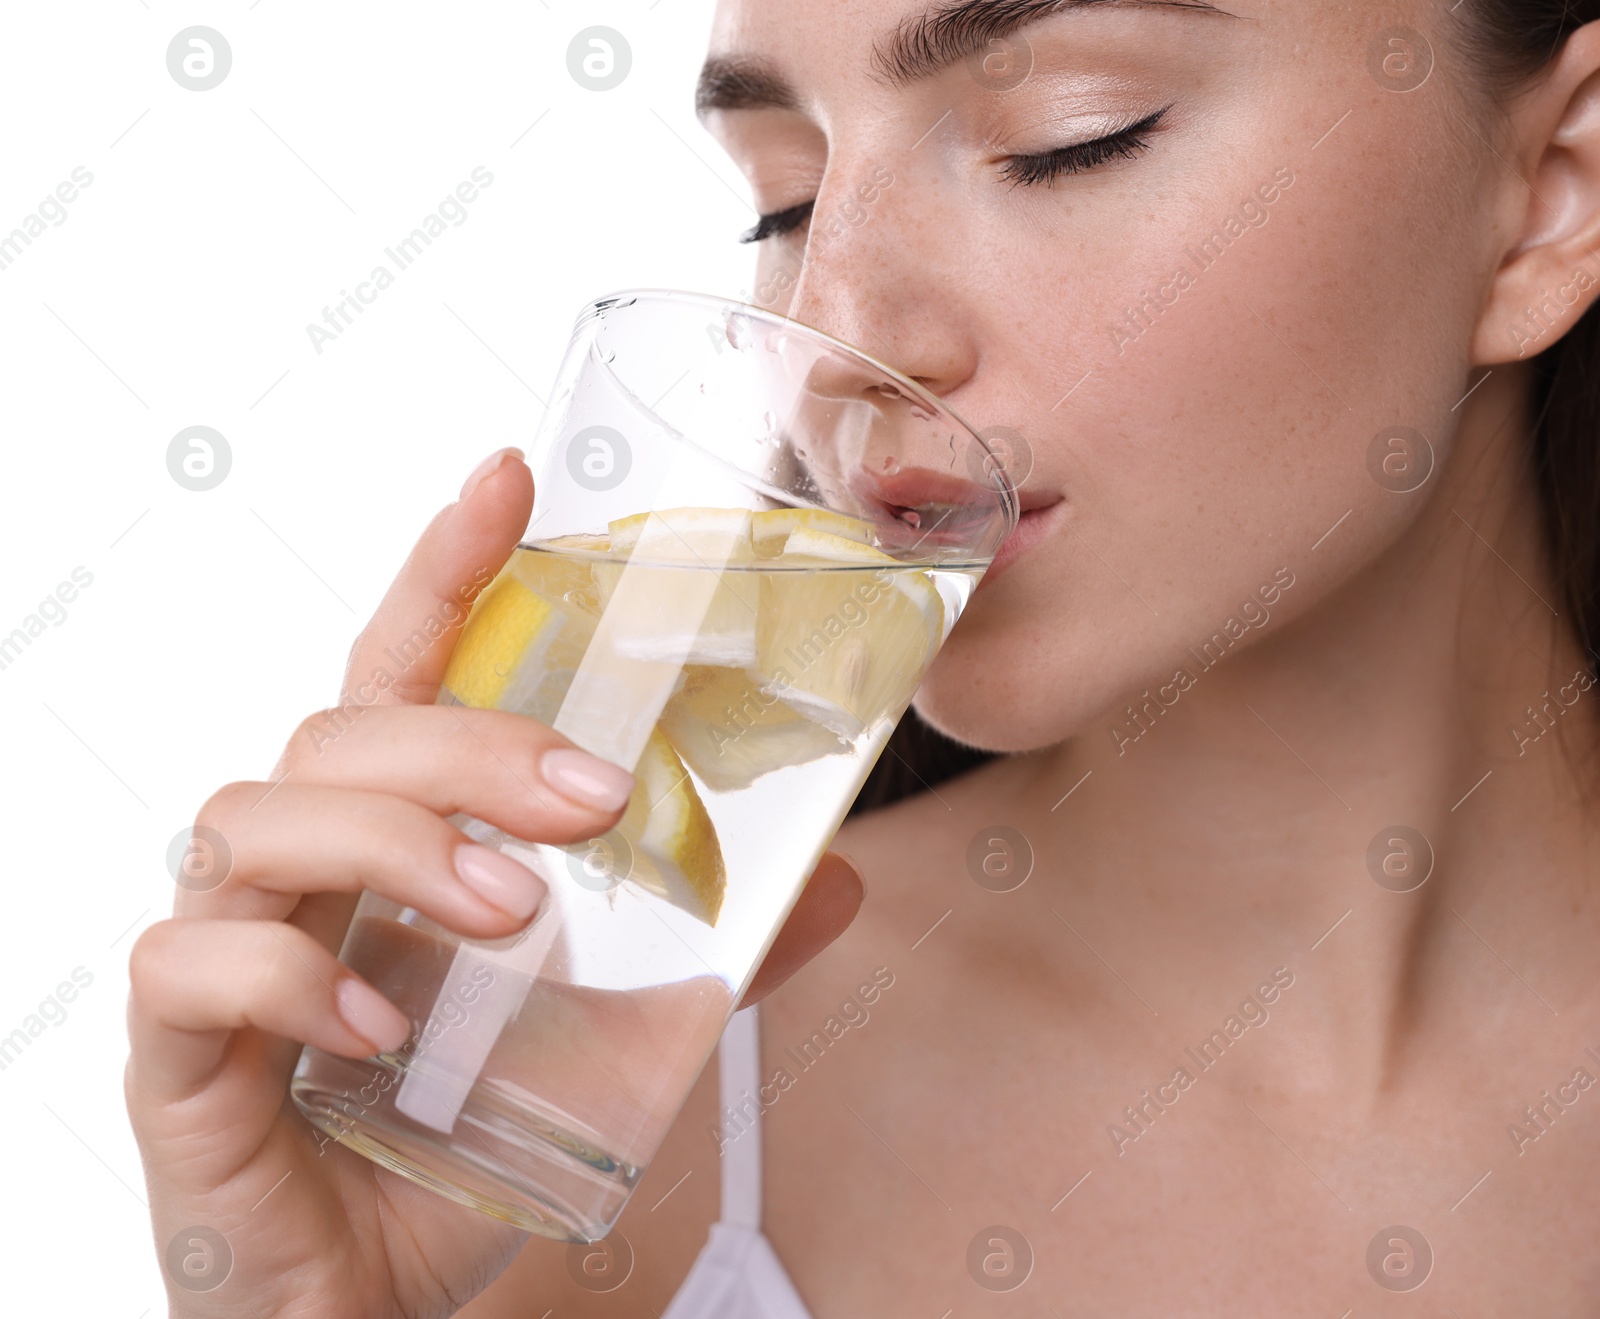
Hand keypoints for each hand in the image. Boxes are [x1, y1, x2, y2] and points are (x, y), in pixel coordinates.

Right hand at [125, 449, 862, 1316]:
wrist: (376, 1304)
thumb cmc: (470, 1141)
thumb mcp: (620, 1033)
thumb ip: (712, 953)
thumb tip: (838, 877)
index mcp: (396, 838)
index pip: (404, 670)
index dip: (448, 568)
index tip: (511, 477)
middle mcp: (305, 869)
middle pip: (344, 731)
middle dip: (469, 742)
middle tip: (590, 800)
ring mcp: (228, 949)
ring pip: (254, 817)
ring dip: (395, 842)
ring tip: (506, 914)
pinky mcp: (176, 1051)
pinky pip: (190, 967)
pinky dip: (287, 973)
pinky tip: (380, 1022)